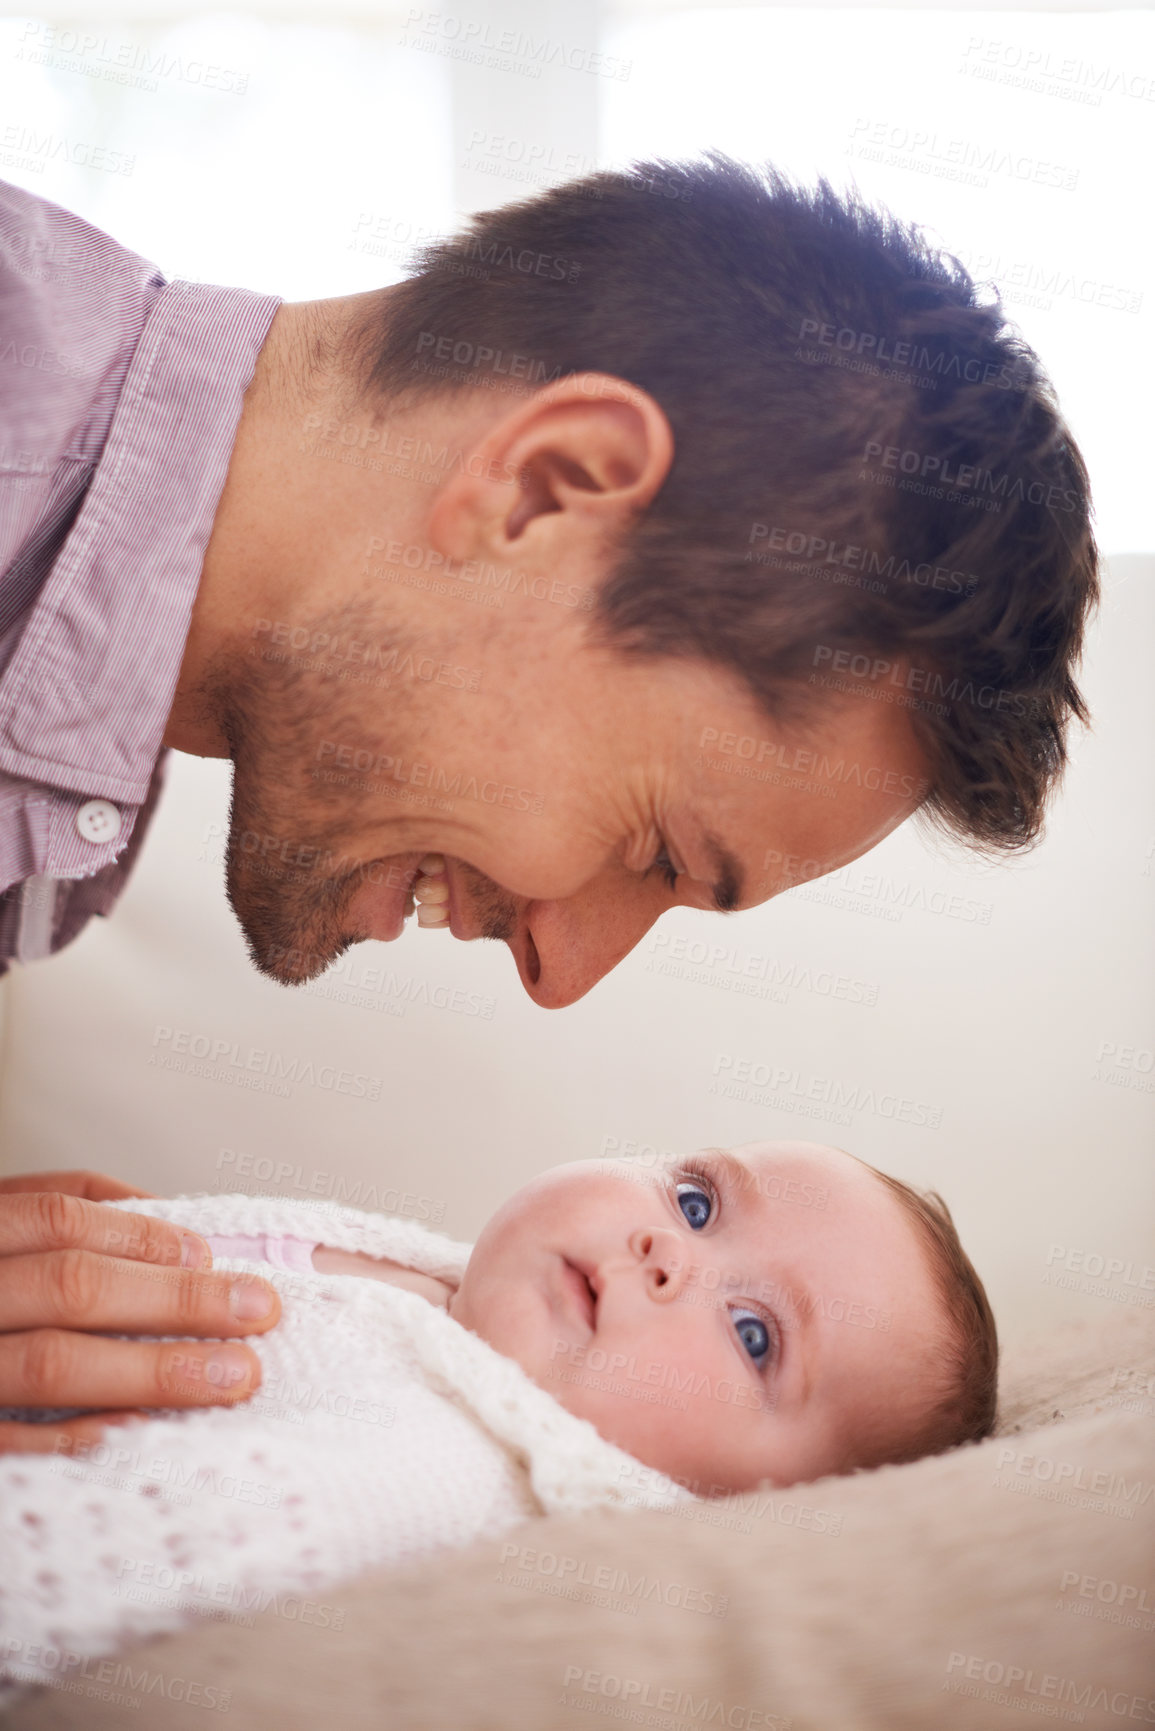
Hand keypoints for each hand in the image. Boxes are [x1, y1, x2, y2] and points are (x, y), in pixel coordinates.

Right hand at [0, 1170, 279, 1453]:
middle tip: (258, 1311)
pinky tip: (140, 1435)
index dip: (141, 1234)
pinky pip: (10, 1444)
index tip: (212, 1257)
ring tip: (233, 1376)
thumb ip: (57, 1213)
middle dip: (174, 1300)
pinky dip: (76, 1439)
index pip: (56, 1215)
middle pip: (69, 1285)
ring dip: (152, 1370)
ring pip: (49, 1362)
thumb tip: (171, 1221)